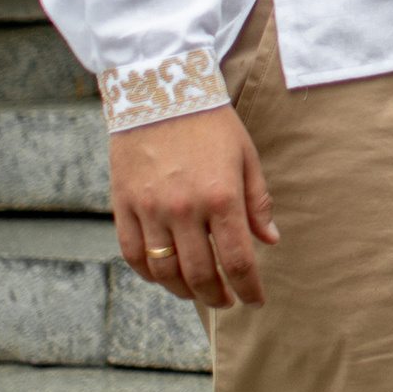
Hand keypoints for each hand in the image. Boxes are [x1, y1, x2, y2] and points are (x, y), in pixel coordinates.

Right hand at [109, 108, 277, 309]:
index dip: (248, 289)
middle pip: (201, 275)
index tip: (255, 300)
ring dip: (184, 291)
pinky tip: (164, 276)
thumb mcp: (245, 156)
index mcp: (222, 197)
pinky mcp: (123, 204)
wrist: (159, 90)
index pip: (237, 262)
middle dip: (217, 297)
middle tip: (227, 301)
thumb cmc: (210, 122)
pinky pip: (133, 254)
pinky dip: (149, 273)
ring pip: (165, 271)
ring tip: (198, 292)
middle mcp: (185, 209)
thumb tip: (269, 241)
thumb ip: (258, 202)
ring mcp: (150, 209)